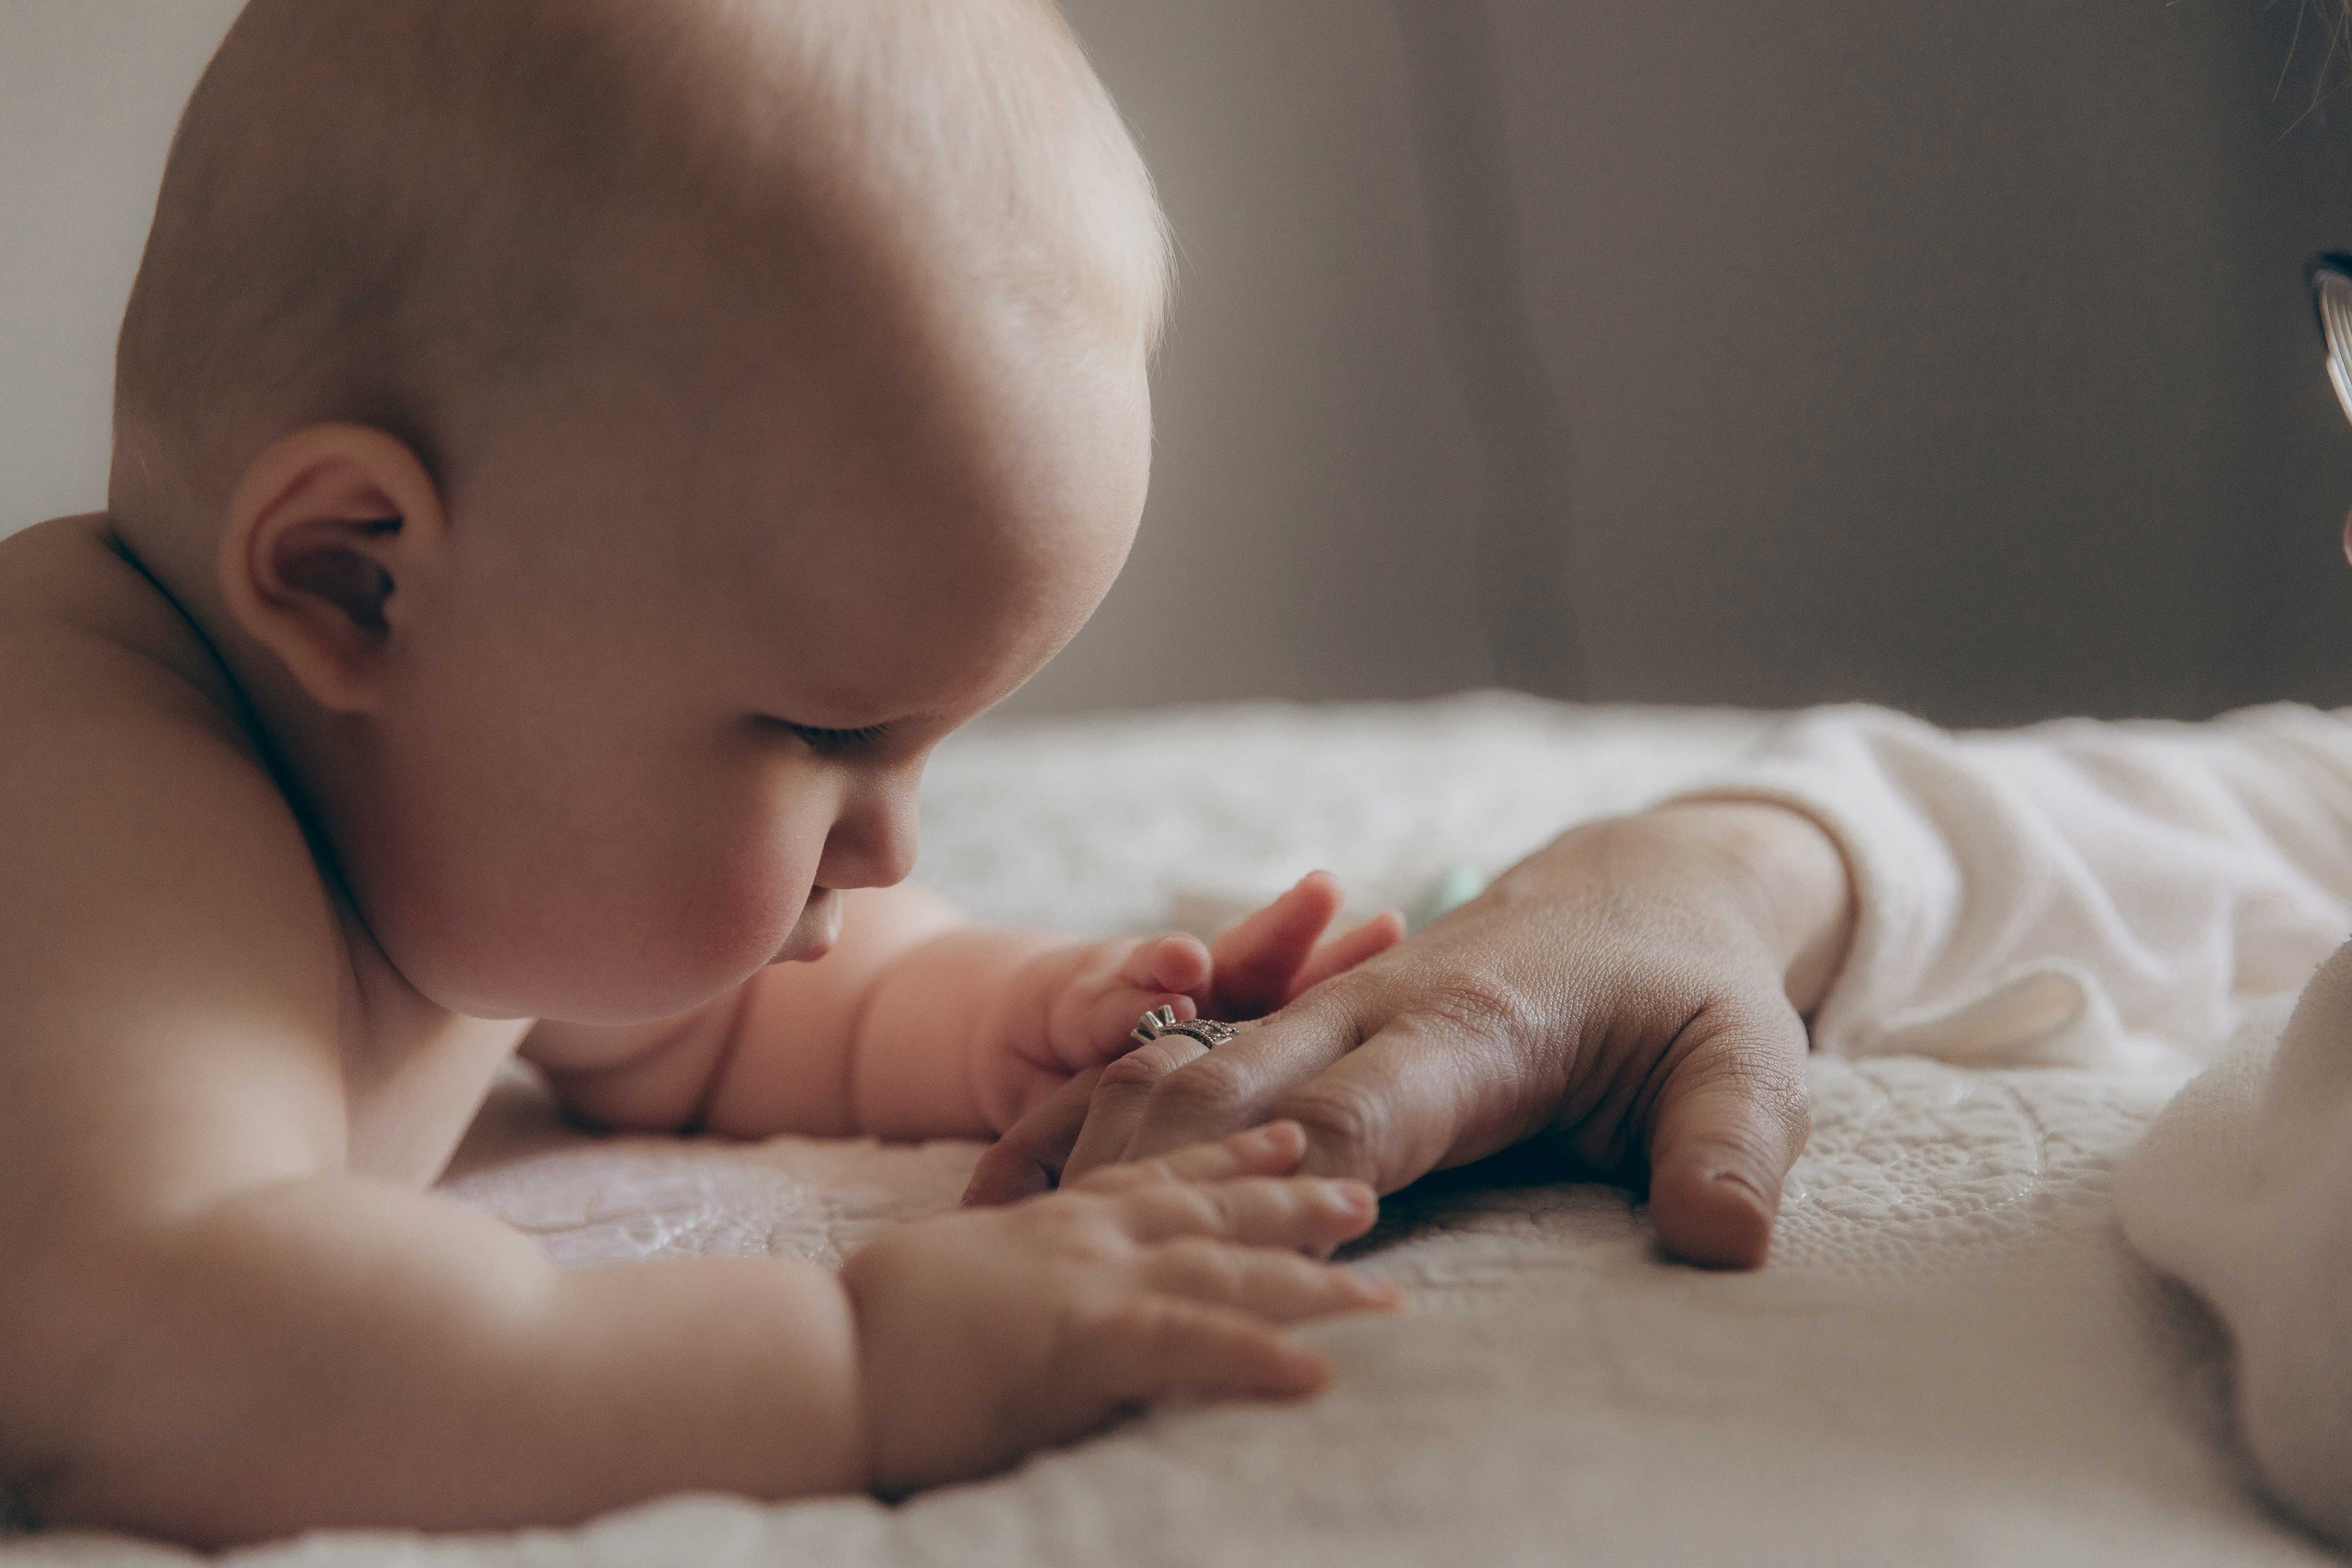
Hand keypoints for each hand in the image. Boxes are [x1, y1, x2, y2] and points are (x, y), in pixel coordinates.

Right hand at [842, 1122, 1398, 1495]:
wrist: (816, 1357)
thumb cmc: (866, 1333)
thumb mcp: (960, 1288)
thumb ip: (1015, 1284)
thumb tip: (1039, 1311)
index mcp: (1056, 1223)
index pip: (1159, 1175)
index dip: (1231, 1159)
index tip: (1292, 1137)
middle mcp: (1086, 1235)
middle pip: (1213, 1210)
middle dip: (1297, 1201)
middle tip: (1369, 1191)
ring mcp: (1091, 1277)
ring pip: (1226, 1267)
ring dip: (1312, 1278)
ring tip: (1386, 1296)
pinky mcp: (1085, 1335)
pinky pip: (1192, 1343)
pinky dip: (1260, 1355)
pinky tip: (1320, 1376)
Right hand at [965, 804, 1854, 1268]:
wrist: (1642, 888)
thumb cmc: (1691, 994)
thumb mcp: (1749, 1064)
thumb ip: (1733, 1149)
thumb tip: (1726, 1247)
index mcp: (1474, 1022)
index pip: (1361, 1105)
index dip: (1288, 1171)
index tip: (1219, 1235)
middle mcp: (1378, 1010)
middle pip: (1234, 1085)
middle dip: (1150, 1165)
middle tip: (1053, 1251)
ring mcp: (1331, 1013)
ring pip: (1185, 1069)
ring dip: (1102, 1136)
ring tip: (1001, 1220)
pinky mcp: (1307, 1028)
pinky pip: (1182, 1064)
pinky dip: (1102, 1112)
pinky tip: (1026, 1171)